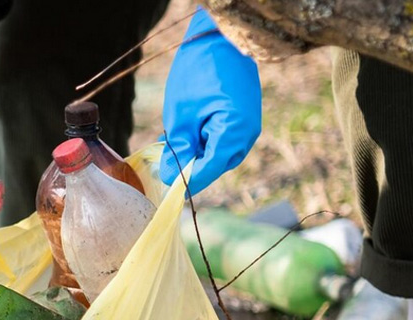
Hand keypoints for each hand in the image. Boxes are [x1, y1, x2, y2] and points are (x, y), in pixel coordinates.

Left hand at [159, 7, 260, 194]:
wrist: (219, 38)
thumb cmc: (198, 73)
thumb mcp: (181, 115)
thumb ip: (178, 149)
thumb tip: (170, 177)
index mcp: (235, 133)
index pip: (209, 170)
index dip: (187, 182)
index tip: (166, 189)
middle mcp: (247, 134)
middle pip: (215, 165)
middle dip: (190, 166)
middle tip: (164, 160)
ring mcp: (248, 126)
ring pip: (218, 153)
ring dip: (195, 152)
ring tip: (171, 140)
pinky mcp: (243, 118)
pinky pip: (222, 138)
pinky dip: (203, 139)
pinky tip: (184, 131)